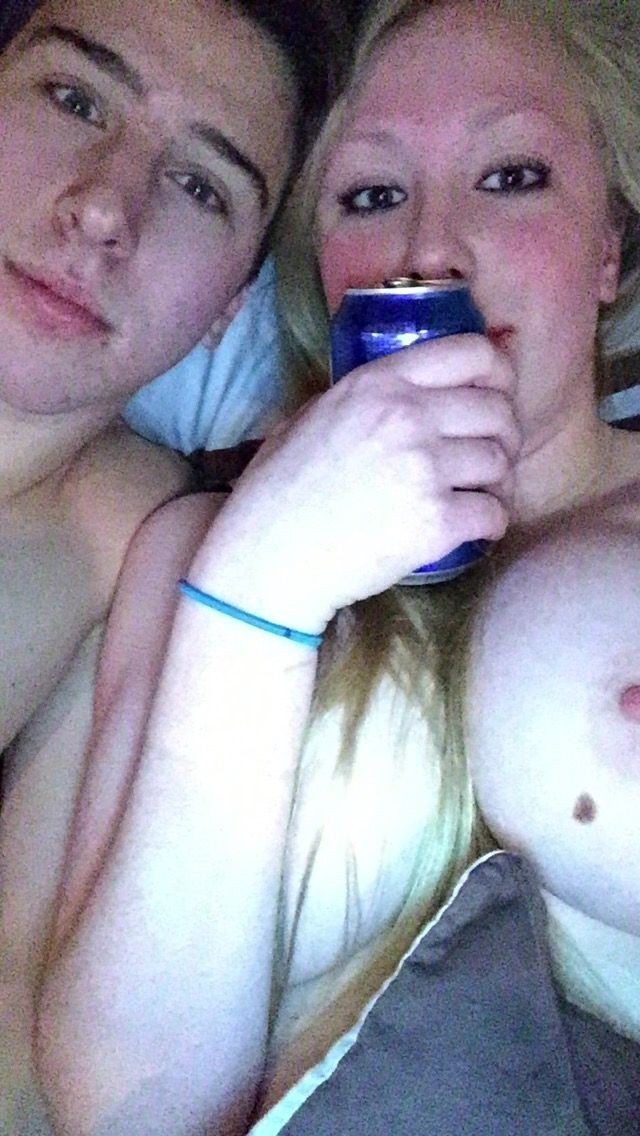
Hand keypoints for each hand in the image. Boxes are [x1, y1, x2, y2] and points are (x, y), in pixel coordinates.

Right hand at [194, 334, 519, 630]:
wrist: (268, 557)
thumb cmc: (278, 490)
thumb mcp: (311, 416)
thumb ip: (364, 396)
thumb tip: (411, 384)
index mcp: (378, 382)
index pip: (473, 352)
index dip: (500, 373)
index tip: (498, 394)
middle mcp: (407, 416)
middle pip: (498, 409)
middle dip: (504, 435)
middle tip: (489, 459)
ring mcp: (423, 468)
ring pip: (501, 462)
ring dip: (498, 482)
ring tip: (478, 496)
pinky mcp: (435, 521)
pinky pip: (494, 514)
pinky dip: (491, 524)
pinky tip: (475, 531)